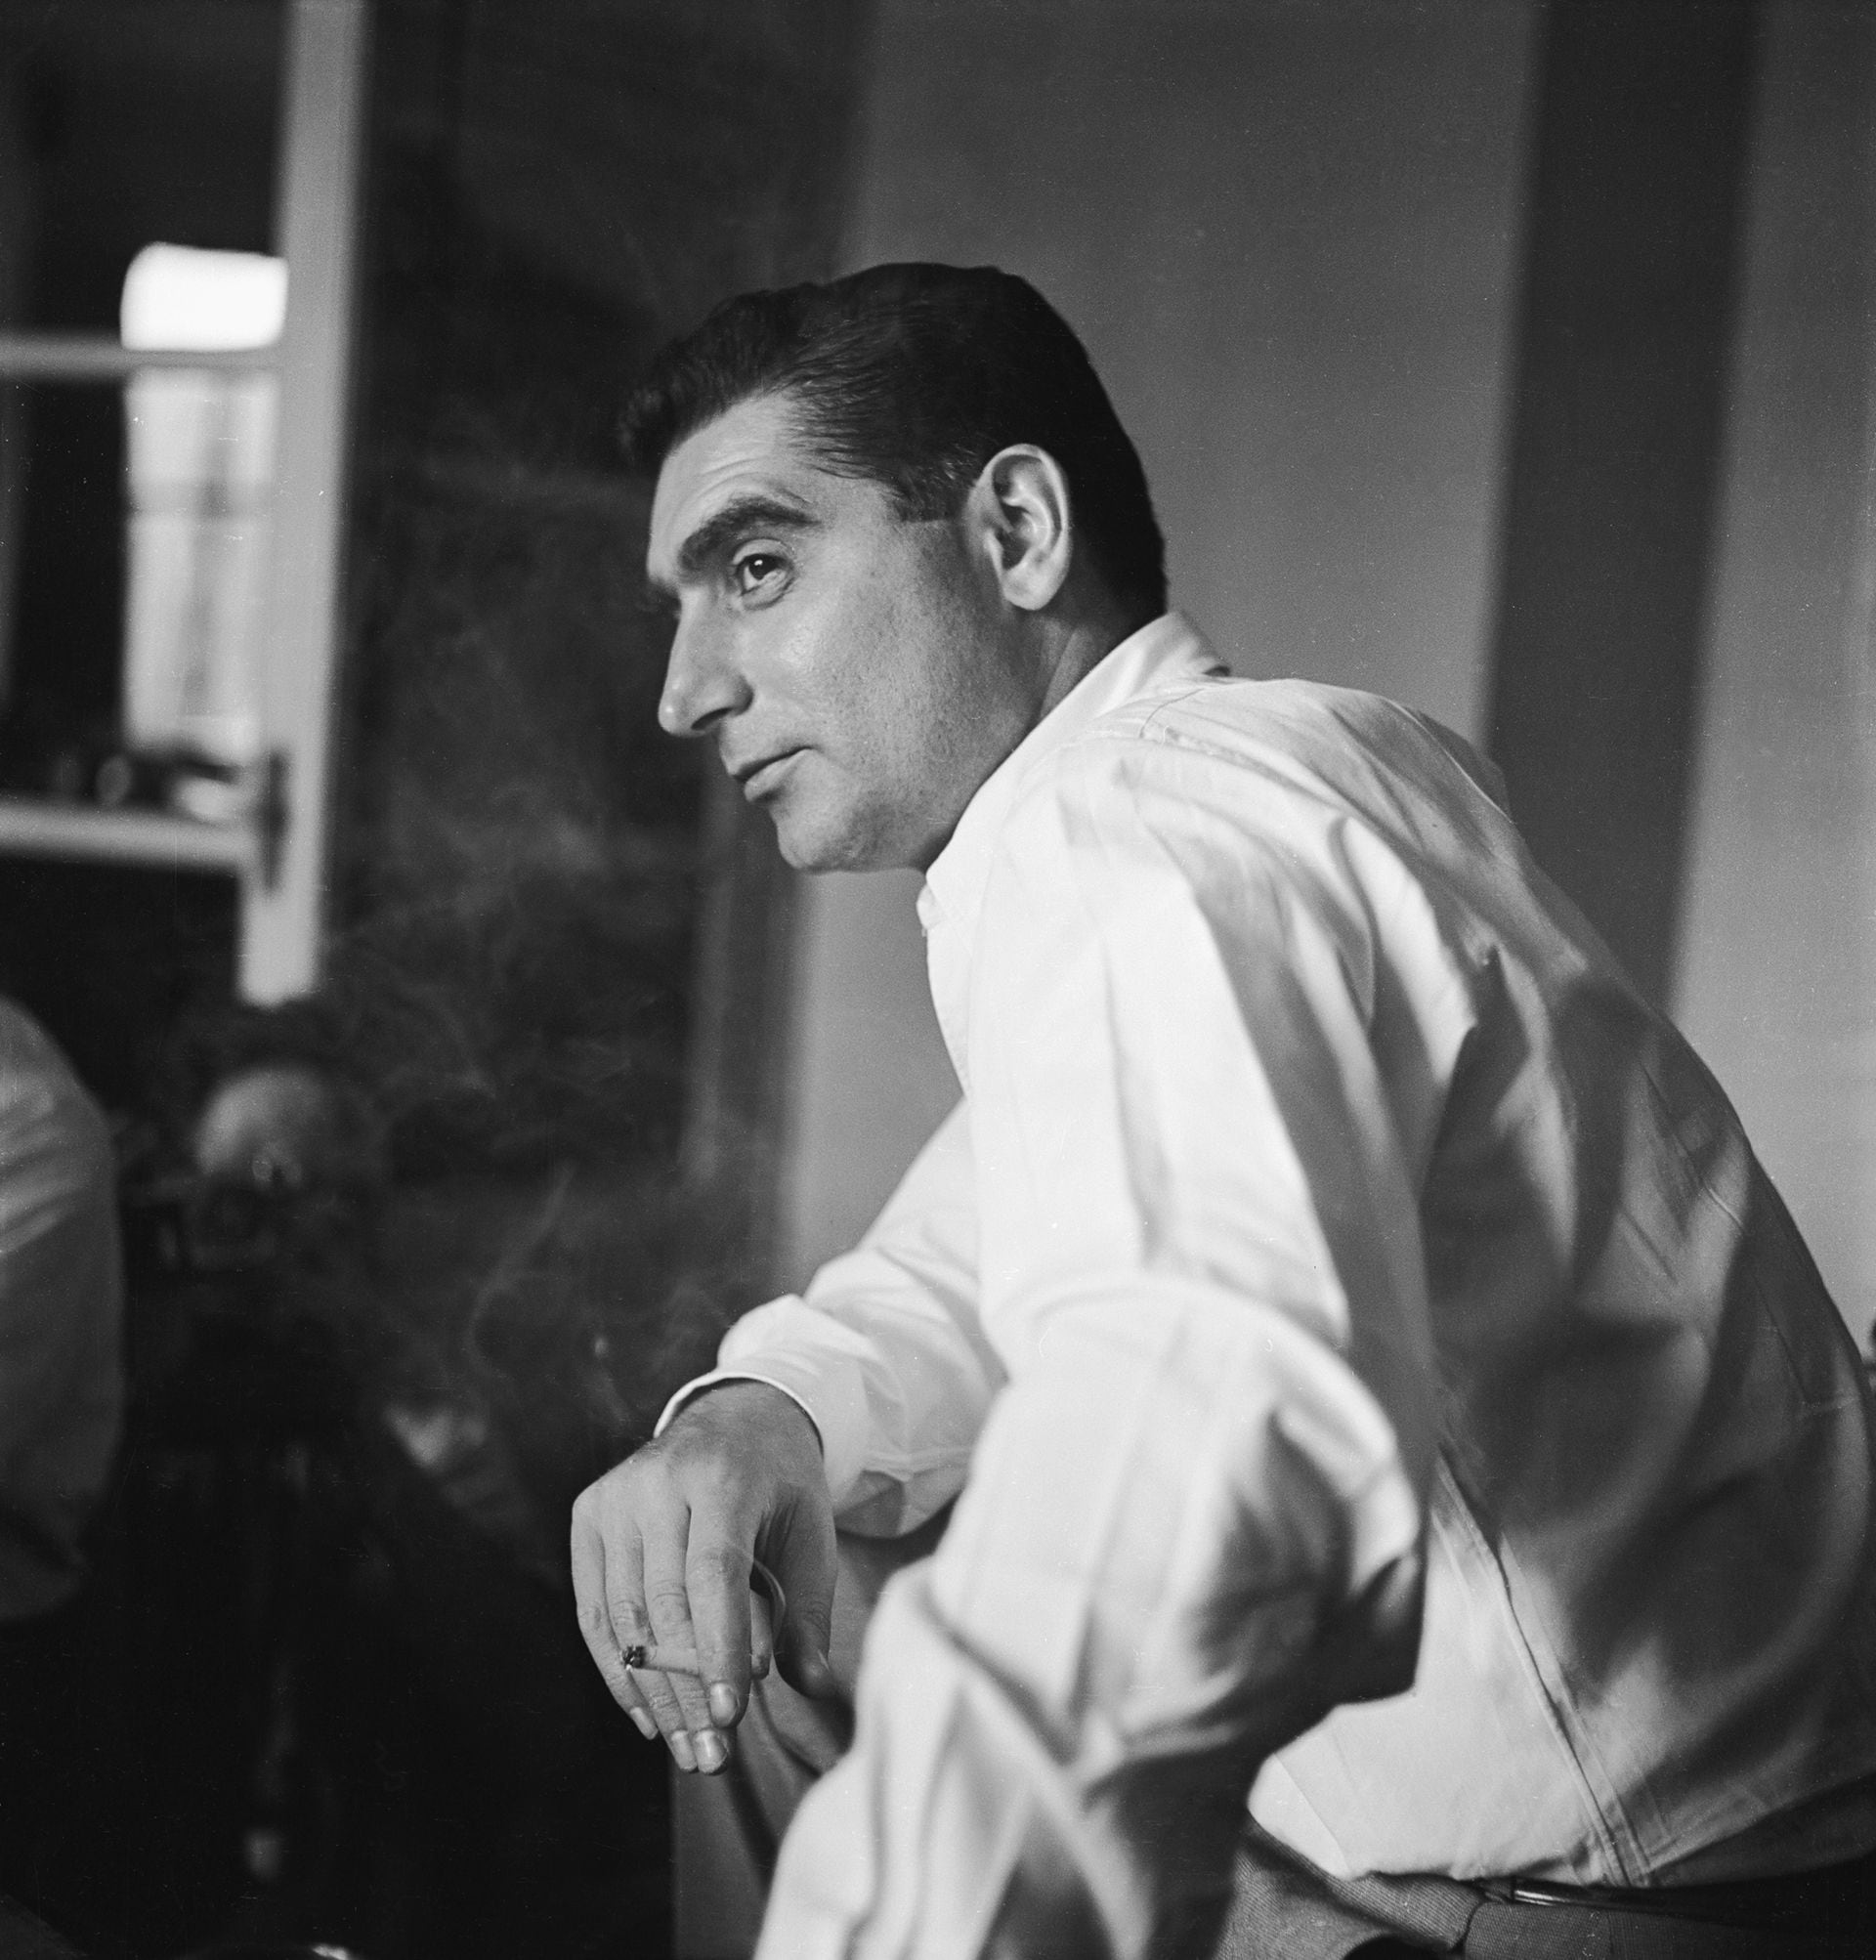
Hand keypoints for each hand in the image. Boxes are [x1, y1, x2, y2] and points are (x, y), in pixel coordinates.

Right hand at [571, 1380, 840, 1772]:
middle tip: (713, 1755)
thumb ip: (809, 1611)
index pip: (712, 1574)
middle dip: (688, 1689)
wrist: (737, 1418)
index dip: (718, 1649)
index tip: (731, 1715)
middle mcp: (659, 1481)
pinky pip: (595, 1608)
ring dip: (654, 1694)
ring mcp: (616, 1494)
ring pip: (625, 1615)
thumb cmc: (782, 1486)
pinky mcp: (589, 1512)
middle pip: (664, 1603)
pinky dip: (619, 1668)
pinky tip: (649, 1715)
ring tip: (688, 1750)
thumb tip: (812, 1686)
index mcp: (723, 1476)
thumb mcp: (812, 1535)